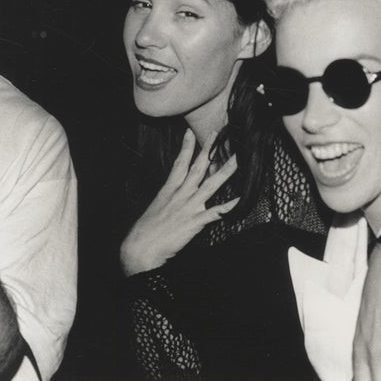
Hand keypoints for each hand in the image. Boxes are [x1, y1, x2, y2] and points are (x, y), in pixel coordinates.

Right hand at [120, 128, 237, 275]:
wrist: (140, 248)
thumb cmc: (146, 231)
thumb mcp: (156, 208)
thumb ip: (170, 198)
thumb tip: (178, 191)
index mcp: (169, 191)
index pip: (179, 164)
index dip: (185, 148)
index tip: (190, 132)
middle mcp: (180, 195)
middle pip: (197, 168)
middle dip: (208, 150)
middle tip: (217, 134)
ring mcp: (188, 207)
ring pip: (210, 185)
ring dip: (225, 171)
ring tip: (237, 160)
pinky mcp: (194, 222)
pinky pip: (215, 213)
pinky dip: (227, 207)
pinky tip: (239, 201)